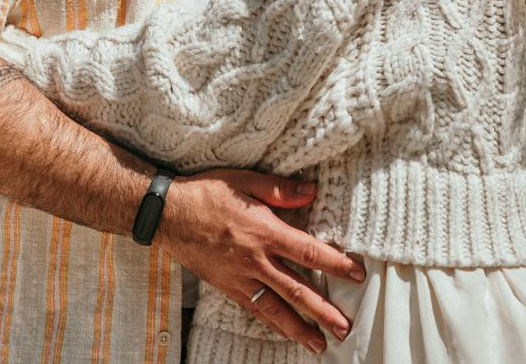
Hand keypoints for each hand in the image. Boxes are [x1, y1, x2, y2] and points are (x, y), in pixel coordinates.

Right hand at [154, 169, 364, 352]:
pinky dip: (272, 323)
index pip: (308, 252)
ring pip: (275, 309)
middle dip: (323, 311)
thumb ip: (280, 189)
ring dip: (299, 328)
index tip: (357, 274)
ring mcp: (241, 277)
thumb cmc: (207, 194)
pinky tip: (285, 332)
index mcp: (264, 232)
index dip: (335, 264)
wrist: (168, 215)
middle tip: (344, 327)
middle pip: (296, 290)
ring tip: (319, 344)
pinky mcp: (227, 287)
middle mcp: (256, 260)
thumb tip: (313, 191)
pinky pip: (254, 309)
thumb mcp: (246, 181)